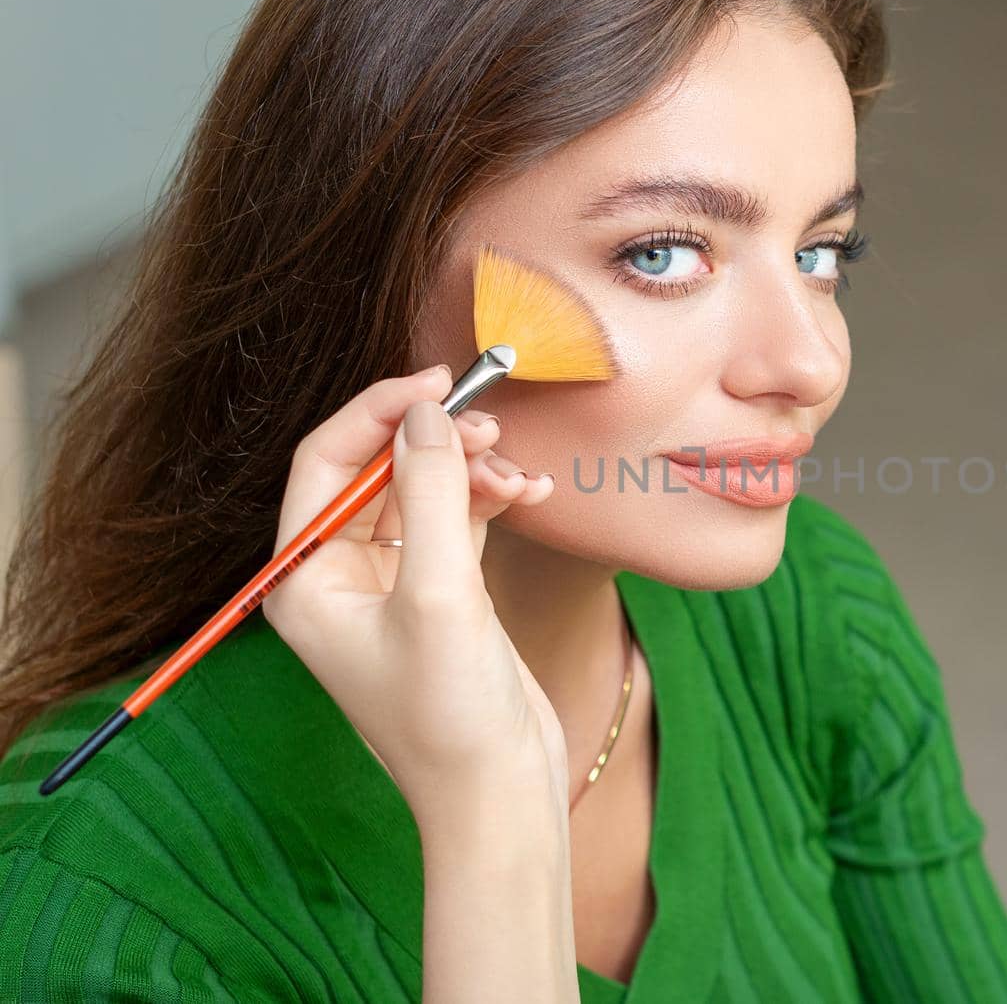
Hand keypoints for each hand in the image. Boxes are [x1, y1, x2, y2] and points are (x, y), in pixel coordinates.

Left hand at [261, 365, 566, 816]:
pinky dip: (491, 501)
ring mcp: (389, 588)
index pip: (325, 462)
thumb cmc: (450, 715)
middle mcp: (337, 579)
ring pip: (423, 492)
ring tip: (517, 473)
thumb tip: (428, 411)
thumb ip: (433, 493)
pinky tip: (531, 496)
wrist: (498, 795)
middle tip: (491, 423)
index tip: (438, 381)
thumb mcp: (439, 594)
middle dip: (434, 442)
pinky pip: (456, 521)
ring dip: (470, 471)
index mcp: (305, 581)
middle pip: (377, 471)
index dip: (378, 412)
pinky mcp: (438, 597)